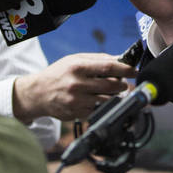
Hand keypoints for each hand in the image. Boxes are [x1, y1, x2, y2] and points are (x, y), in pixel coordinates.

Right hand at [13, 54, 134, 121]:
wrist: (38, 93)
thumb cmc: (59, 74)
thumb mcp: (75, 60)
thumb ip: (98, 59)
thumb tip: (122, 59)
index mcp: (78, 67)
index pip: (108, 67)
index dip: (125, 69)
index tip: (134, 70)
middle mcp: (77, 84)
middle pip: (111, 86)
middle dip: (122, 85)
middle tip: (125, 83)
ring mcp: (77, 101)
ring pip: (107, 100)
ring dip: (115, 97)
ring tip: (114, 92)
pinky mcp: (77, 113)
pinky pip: (98, 110)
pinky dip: (103, 105)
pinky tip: (99, 100)